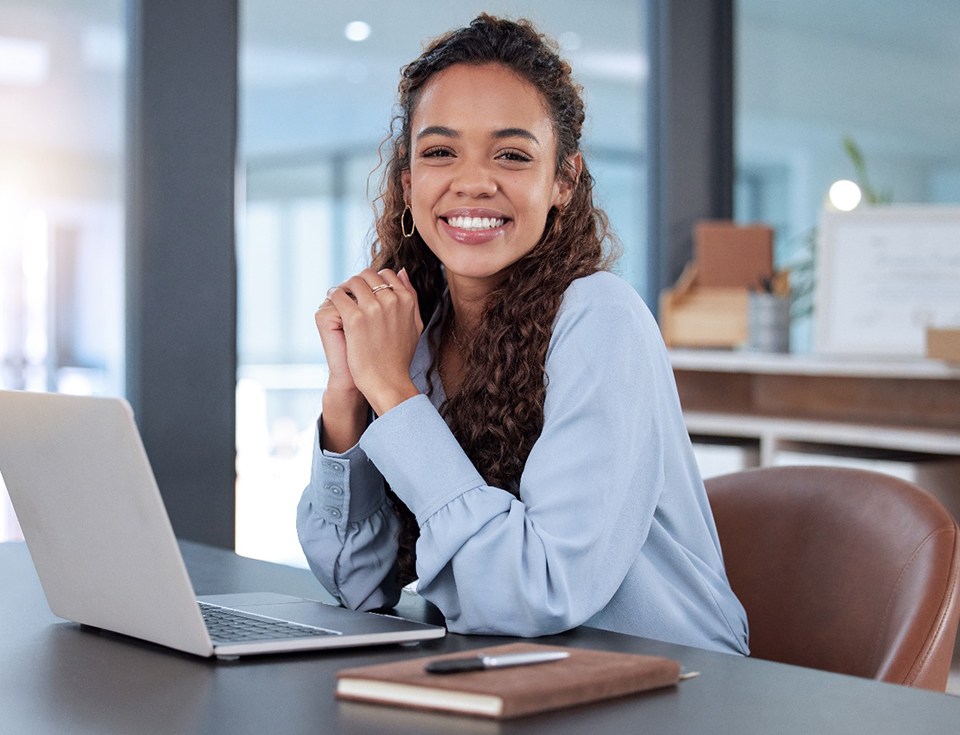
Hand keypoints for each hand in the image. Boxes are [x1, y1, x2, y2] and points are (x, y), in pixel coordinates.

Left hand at [324, 267, 422, 415]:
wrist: (388, 382)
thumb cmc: (399, 357)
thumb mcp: (414, 324)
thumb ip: (411, 296)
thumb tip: (401, 271)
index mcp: (406, 300)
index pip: (386, 274)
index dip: (374, 282)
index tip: (366, 294)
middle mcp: (392, 300)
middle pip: (368, 274)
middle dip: (358, 283)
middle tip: (349, 295)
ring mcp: (373, 308)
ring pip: (352, 281)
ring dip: (344, 289)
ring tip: (340, 300)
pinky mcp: (355, 318)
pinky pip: (338, 295)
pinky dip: (333, 298)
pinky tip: (333, 308)